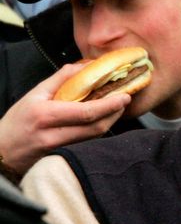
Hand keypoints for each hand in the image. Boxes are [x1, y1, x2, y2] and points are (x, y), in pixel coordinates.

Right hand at [0, 63, 130, 174]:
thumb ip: (61, 78)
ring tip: (118, 107)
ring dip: (110, 121)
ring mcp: (60, 149)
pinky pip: (88, 142)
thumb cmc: (17, 121)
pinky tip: (104, 119)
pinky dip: (99, 129)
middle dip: (115, 113)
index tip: (124, 96)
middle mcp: (54, 135)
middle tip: (126, 99)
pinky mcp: (64, 156)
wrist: (1, 153)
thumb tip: (85, 66)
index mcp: (46, 116)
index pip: (86, 112)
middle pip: (96, 127)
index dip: (109, 105)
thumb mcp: (35, 94)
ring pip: (94, 136)